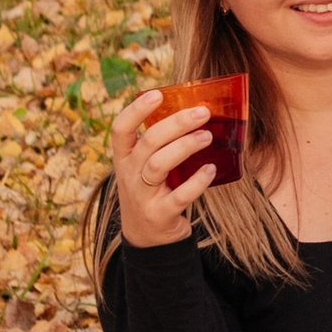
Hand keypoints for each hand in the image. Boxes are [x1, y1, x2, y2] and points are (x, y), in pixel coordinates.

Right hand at [111, 89, 213, 248]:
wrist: (147, 237)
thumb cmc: (153, 189)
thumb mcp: (145, 166)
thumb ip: (161, 144)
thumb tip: (196, 110)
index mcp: (124, 158)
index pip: (120, 129)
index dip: (135, 110)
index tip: (156, 93)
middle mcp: (129, 175)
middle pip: (148, 142)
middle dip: (176, 124)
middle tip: (203, 112)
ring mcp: (142, 196)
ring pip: (159, 165)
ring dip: (185, 147)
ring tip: (208, 137)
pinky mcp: (159, 215)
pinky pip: (178, 196)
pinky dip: (196, 182)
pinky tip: (211, 169)